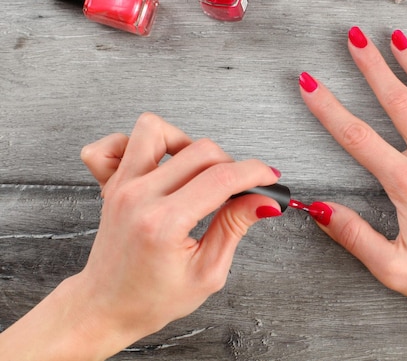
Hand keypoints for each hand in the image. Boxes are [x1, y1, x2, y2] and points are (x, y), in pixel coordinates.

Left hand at [0, 113, 282, 359]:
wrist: (106, 308)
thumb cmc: (151, 298)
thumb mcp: (207, 272)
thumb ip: (235, 227)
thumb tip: (263, 201)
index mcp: (164, 223)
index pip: (221, 178)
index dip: (255, 172)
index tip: (268, 177)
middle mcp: (139, 197)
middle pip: (199, 150)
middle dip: (230, 164)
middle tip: (237, 188)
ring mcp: (121, 186)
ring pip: (155, 130)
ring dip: (185, 143)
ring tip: (196, 171)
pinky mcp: (110, 184)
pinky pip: (114, 143)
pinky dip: (137, 144)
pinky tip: (157, 164)